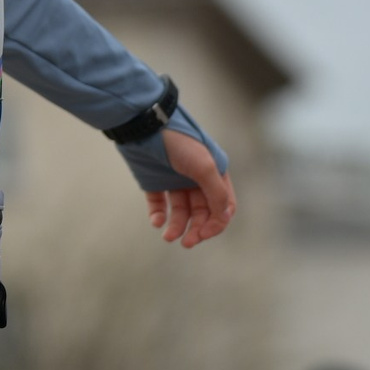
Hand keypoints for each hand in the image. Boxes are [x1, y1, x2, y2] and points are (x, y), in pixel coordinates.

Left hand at [145, 129, 236, 247]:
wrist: (145, 126)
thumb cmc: (180, 142)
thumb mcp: (204, 167)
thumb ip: (217, 194)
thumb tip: (224, 217)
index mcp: (215, 174)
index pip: (223, 206)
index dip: (216, 223)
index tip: (203, 233)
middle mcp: (197, 179)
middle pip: (202, 213)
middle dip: (196, 229)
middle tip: (187, 242)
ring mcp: (175, 181)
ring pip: (181, 212)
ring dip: (177, 227)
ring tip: (168, 236)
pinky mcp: (155, 182)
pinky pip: (159, 205)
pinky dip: (159, 216)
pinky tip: (157, 221)